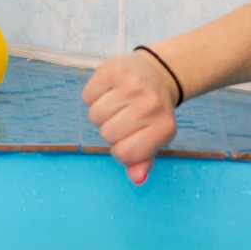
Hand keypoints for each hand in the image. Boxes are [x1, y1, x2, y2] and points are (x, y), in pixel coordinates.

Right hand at [82, 51, 179, 184]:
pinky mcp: (113, 69)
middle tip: (124, 117)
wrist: (159, 72)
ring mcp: (132, 85)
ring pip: (94, 116)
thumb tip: (137, 180)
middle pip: (107, 135)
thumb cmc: (153, 111)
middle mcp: (149, 105)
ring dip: (101, 113)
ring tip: (116, 104)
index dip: (119, 149)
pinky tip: (109, 91)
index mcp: (164, 128)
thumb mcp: (155, 137)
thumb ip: (143, 160)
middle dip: (110, 129)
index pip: (124, 154)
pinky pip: (87, 96)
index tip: (128, 138)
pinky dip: (93, 96)